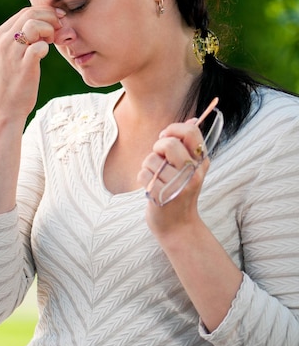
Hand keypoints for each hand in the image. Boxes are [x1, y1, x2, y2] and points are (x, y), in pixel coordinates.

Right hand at [0, 6, 65, 120]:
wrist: (5, 107)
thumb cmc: (14, 81)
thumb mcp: (13, 55)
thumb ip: (24, 38)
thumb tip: (47, 24)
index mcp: (1, 34)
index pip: (26, 11)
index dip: (46, 12)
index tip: (58, 22)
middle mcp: (4, 40)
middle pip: (31, 13)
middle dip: (51, 18)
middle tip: (59, 31)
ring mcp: (12, 52)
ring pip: (35, 25)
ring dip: (49, 30)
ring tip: (51, 42)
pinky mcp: (24, 65)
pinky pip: (40, 46)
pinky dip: (46, 48)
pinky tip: (44, 55)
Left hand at [138, 120, 209, 236]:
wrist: (178, 226)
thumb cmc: (180, 192)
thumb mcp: (191, 169)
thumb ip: (189, 146)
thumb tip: (193, 119)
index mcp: (202, 162)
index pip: (191, 132)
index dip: (174, 129)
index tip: (165, 138)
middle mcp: (193, 173)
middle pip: (168, 144)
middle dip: (157, 148)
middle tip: (159, 158)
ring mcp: (178, 186)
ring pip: (151, 160)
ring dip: (148, 167)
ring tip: (157, 178)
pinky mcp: (163, 196)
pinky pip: (143, 174)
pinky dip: (143, 179)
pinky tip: (152, 187)